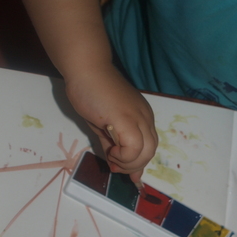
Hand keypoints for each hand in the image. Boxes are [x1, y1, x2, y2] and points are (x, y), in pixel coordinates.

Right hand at [65, 64, 157, 184]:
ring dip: (128, 163)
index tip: (117, 165)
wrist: (85, 69)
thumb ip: (112, 146)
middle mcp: (146, 118)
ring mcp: (138, 117)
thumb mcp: (104, 126)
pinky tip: (110, 151)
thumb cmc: (92, 93)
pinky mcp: (127, 119)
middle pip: (151, 152)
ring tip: (111, 157)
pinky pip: (134, 147)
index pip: (149, 147)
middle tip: (114, 165)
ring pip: (146, 152)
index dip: (135, 161)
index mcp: (143, 119)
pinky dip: (124, 156)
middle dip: (133, 166)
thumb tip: (117, 167)